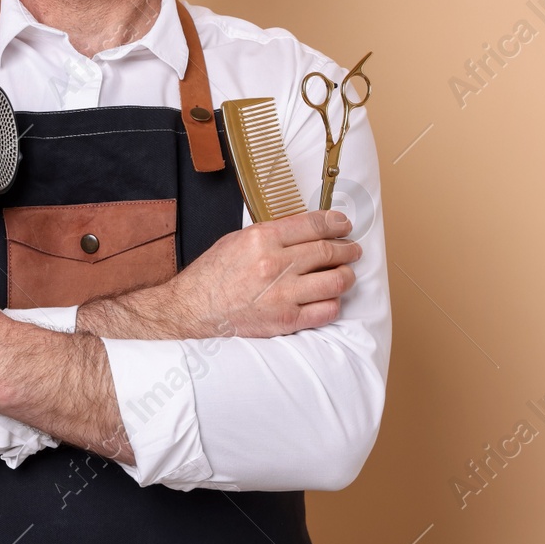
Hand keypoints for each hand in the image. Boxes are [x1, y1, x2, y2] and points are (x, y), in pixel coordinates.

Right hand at [77, 210, 360, 340]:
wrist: (191, 312)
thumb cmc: (211, 276)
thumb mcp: (236, 241)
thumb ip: (270, 235)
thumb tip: (302, 231)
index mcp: (262, 238)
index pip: (313, 225)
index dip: (335, 223)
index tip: (344, 224)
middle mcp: (276, 264)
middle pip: (328, 251)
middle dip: (347, 249)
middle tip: (353, 249)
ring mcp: (283, 294)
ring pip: (335, 281)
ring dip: (346, 275)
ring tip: (346, 273)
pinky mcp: (286, 320)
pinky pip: (326, 310)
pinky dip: (333, 303)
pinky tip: (330, 298)